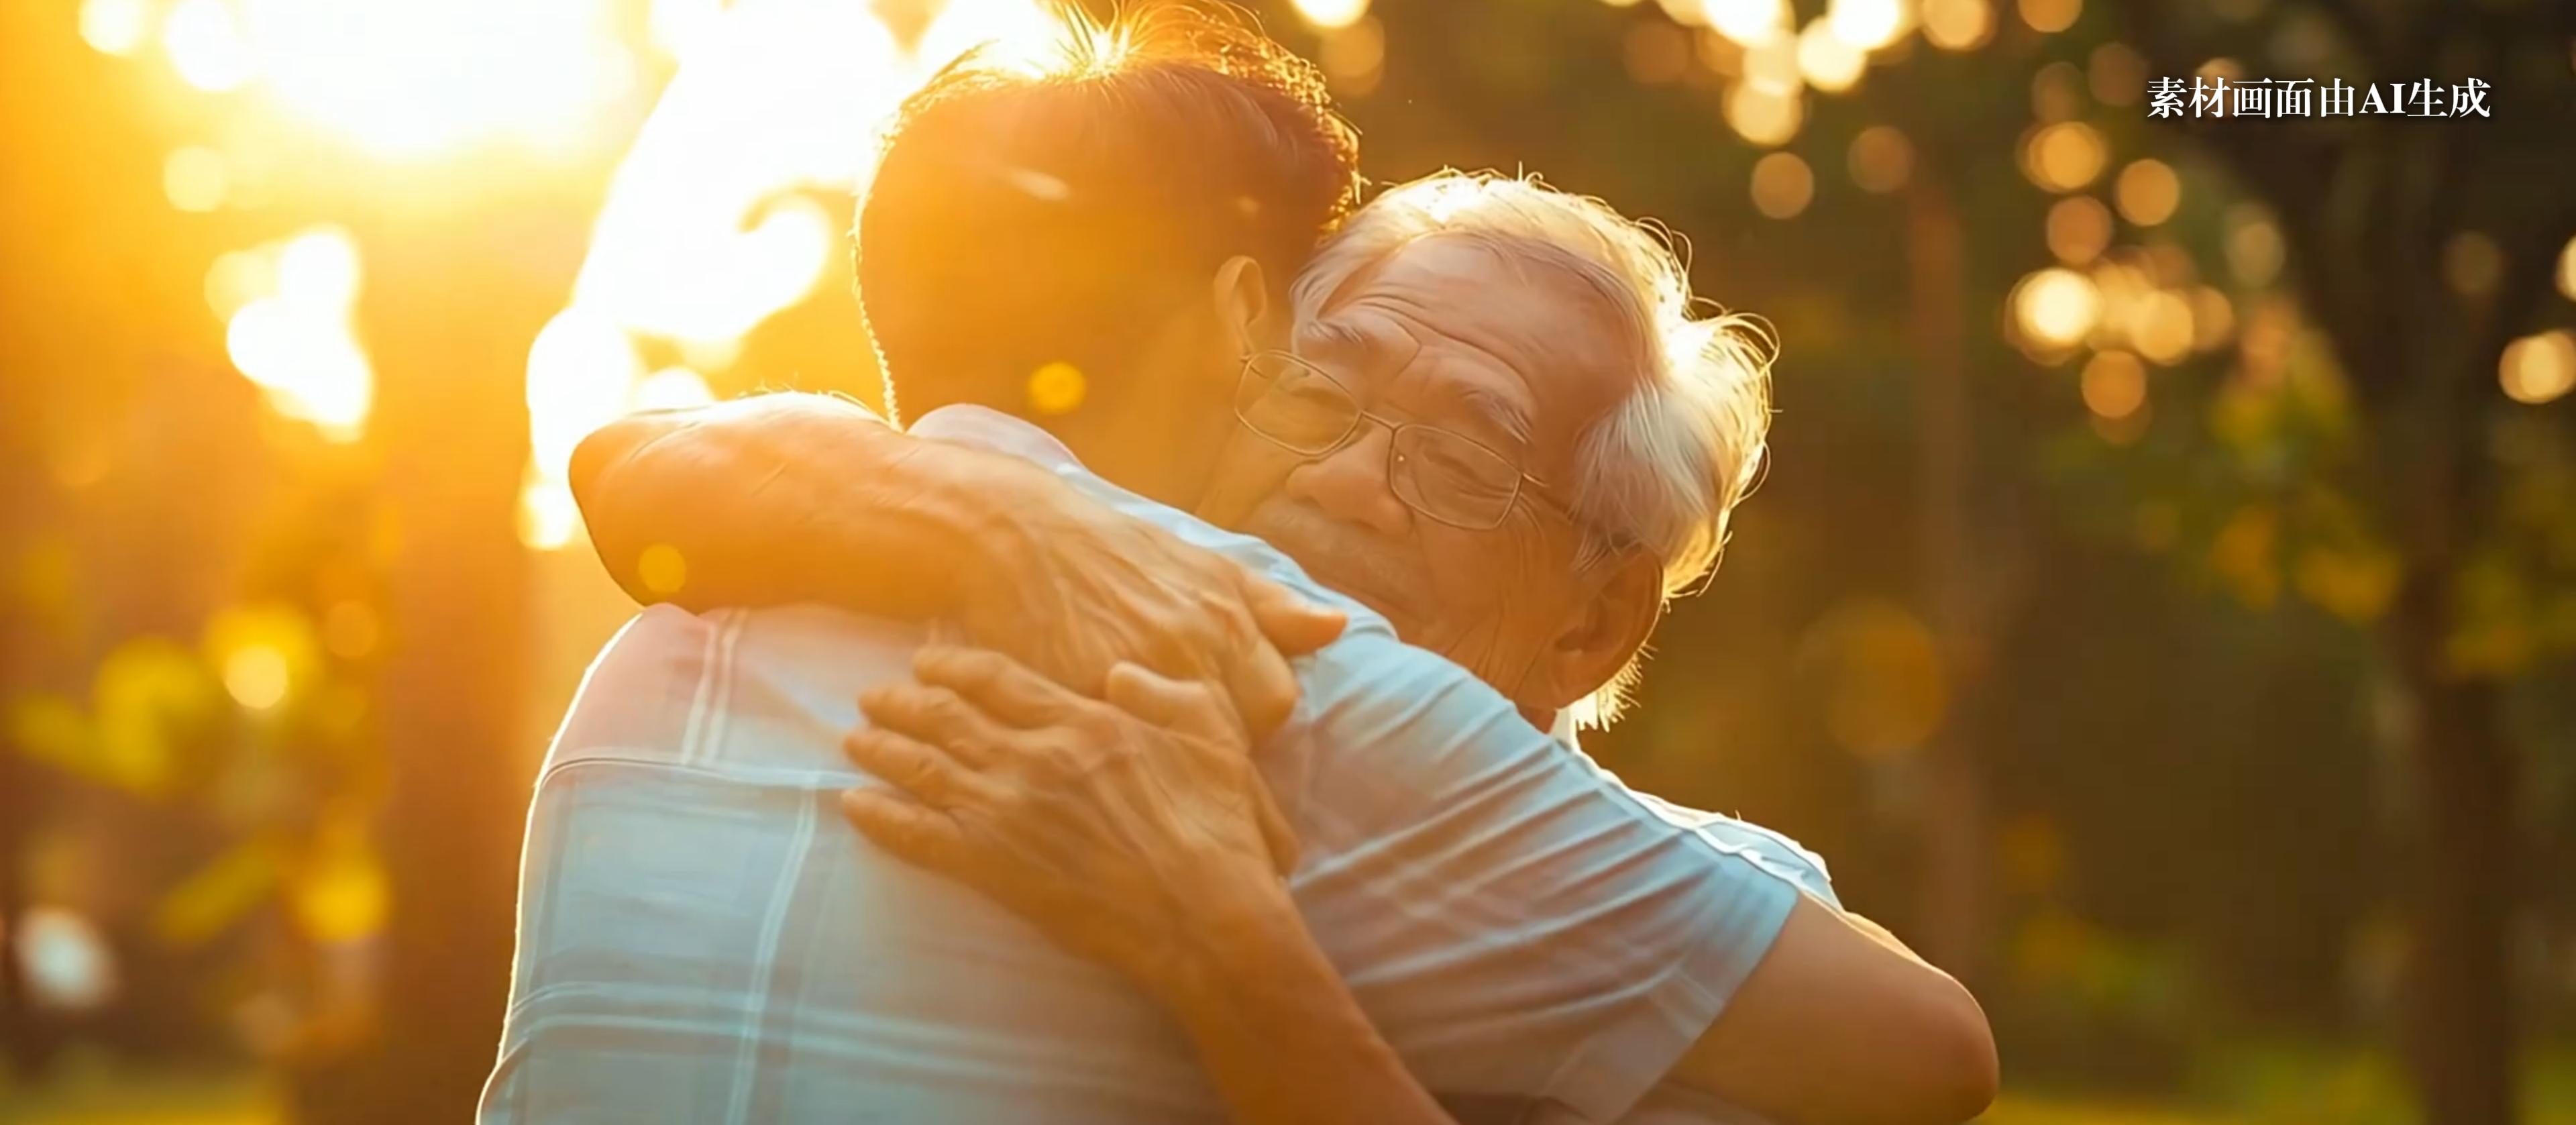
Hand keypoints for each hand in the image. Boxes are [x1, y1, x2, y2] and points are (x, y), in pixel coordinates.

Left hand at [840, 646, 1301, 995]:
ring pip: (922, 767)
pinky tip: (853, 806)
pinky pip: (916, 835)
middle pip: (945, 715)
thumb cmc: (1218, 826)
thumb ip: (1163, 692)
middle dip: (902, 701)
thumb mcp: (1211, 734)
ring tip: (854, 739)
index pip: (995, 678)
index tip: (926, 659)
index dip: (952, 665)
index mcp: (1081, 720)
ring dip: (881, 750)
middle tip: (872, 696)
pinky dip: (880, 818)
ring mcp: (1005, 811)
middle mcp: (1032, 756)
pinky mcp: (991, 866)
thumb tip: (1118, 672)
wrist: (1203, 914)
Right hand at [953, 469, 1344, 740]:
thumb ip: (1269, 603)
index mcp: (1223, 620)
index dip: (1253, 715)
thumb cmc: (1110, 551)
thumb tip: (1337, 626)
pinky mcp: (1076, 704)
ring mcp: (1131, 683)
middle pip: (1235, 741)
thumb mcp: (1199, 564)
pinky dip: (1122, 762)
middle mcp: (1186, 653)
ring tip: (1151, 753)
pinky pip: (1122, 758)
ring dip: (1174, 761)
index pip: (1275, 703)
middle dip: (1219, 747)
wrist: (1011, 537)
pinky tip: (1109, 755)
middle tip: (1187, 738)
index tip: (1226, 715)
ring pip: (1182, 758)